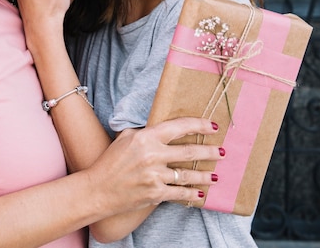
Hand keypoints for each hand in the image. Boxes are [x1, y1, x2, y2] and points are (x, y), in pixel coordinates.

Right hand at [88, 117, 224, 212]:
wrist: (97, 190)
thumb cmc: (110, 162)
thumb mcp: (125, 137)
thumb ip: (145, 131)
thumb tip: (164, 127)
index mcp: (146, 137)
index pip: (179, 127)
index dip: (199, 126)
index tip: (212, 126)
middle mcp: (152, 155)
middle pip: (190, 151)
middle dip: (210, 151)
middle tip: (222, 151)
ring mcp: (154, 176)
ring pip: (188, 174)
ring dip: (205, 174)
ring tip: (216, 174)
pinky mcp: (155, 194)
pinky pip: (179, 193)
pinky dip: (192, 194)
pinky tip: (201, 193)